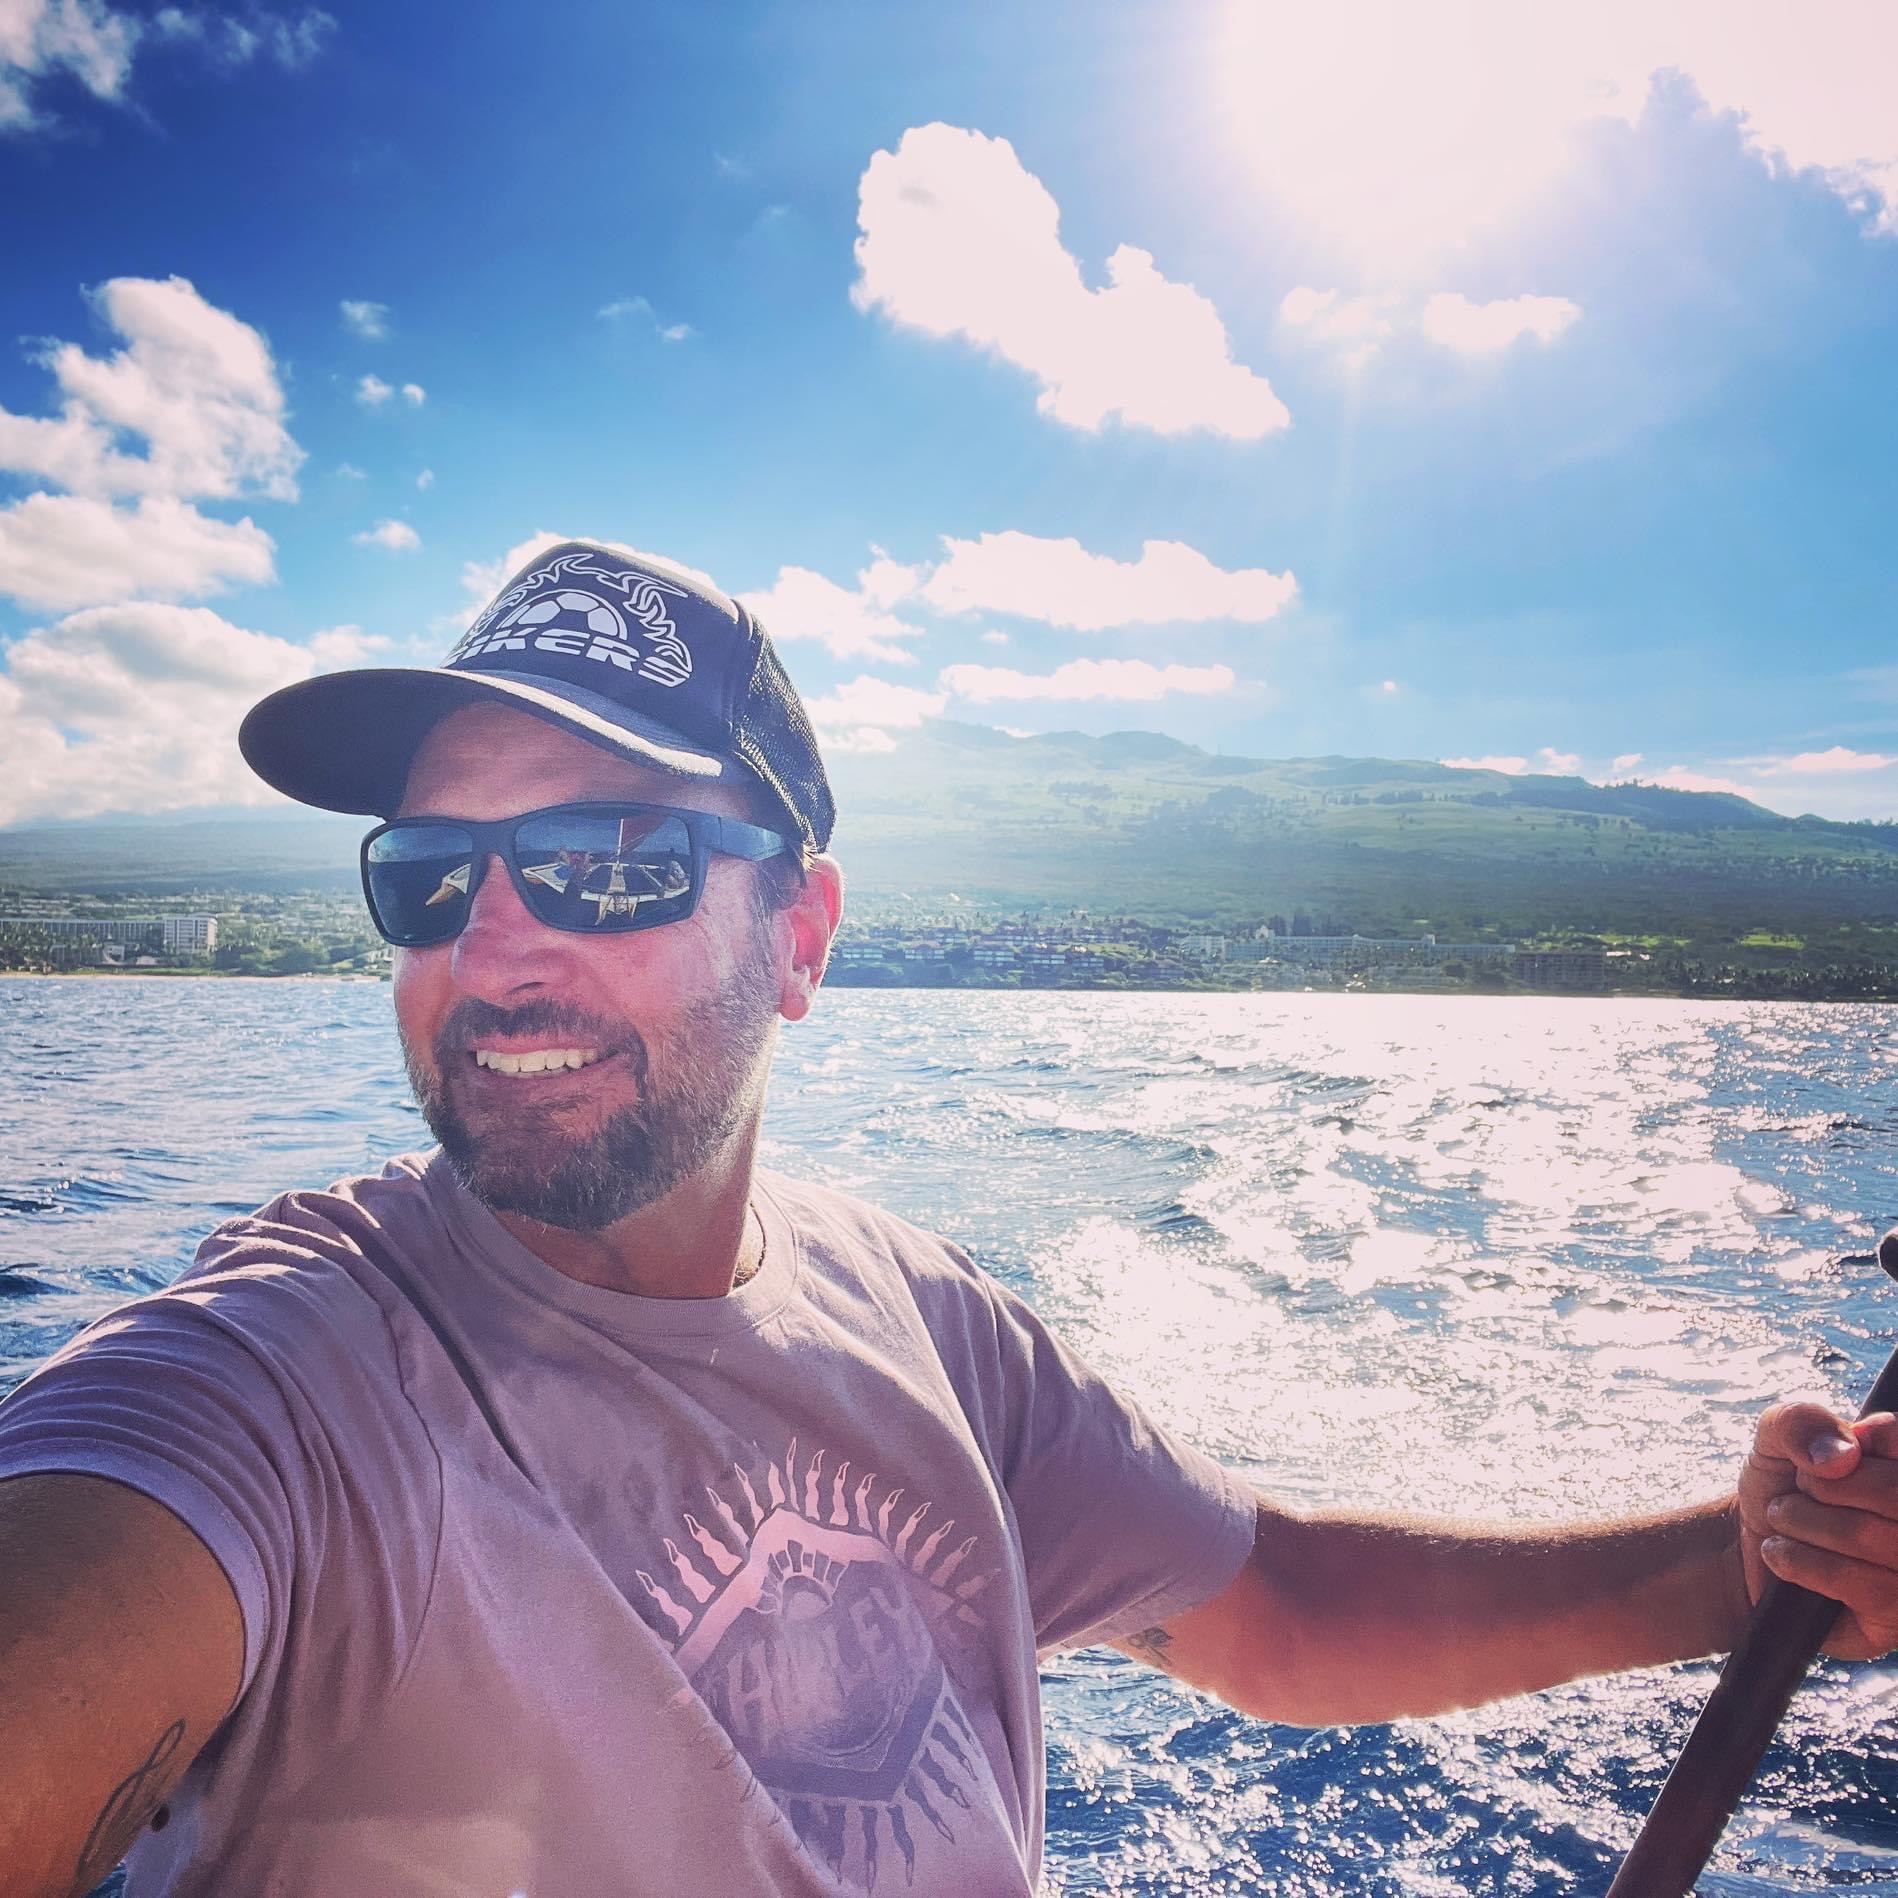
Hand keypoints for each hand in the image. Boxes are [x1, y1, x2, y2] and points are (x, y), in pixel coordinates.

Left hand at [1737, 1403, 1897, 1658]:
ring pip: (1871, 1536)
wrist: (1748, 1551)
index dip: (1863, 1441)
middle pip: (1892, 1491)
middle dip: (1823, 1486)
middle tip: (1795, 1493)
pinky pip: (1863, 1586)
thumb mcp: (1777, 1441)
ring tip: (1783, 1520)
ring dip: (1804, 1522)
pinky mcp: (1895, 1619)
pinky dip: (1802, 1562)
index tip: (1825, 1458)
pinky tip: (1781, 1555)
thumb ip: (1803, 1423)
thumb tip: (1845, 1454)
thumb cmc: (1780, 1488)